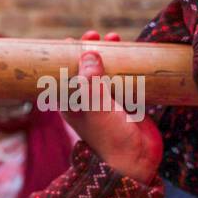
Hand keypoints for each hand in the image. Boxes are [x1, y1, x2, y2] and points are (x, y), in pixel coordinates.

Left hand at [61, 31, 162, 184]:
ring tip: (116, 38)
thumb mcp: (95, 106)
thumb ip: (91, 80)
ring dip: (111, 54)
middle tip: (97, 35)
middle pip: (85, 69)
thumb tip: (89, 52)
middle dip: (90, 50)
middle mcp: (87, 101)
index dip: (65, 57)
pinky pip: (127, 79)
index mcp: (71, 103)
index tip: (71, 40)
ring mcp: (108, 101)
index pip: (62, 75)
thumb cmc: (108, 137)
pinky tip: (135, 53)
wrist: (135, 161)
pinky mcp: (128, 103)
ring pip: (106, 71)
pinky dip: (129, 65)